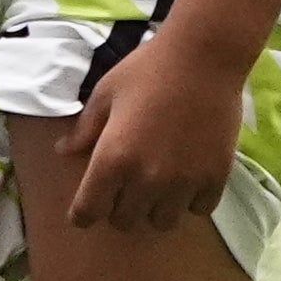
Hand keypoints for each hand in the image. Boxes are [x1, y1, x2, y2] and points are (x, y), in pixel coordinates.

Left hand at [65, 35, 251, 233]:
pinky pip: (199, 210)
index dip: (81, 215)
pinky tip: (186, 181)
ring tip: (155, 189)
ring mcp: (184, 182)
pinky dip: (189, 202)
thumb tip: (64, 151)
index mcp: (113, 159)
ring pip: (162, 223)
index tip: (82, 213)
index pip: (89, 210)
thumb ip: (85, 129)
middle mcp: (147, 179)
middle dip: (117, 210)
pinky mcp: (216, 178)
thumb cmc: (147, 70)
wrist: (205, 57)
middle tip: (121, 191)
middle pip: (125, 222)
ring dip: (154, 210)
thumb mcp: (105, 95)